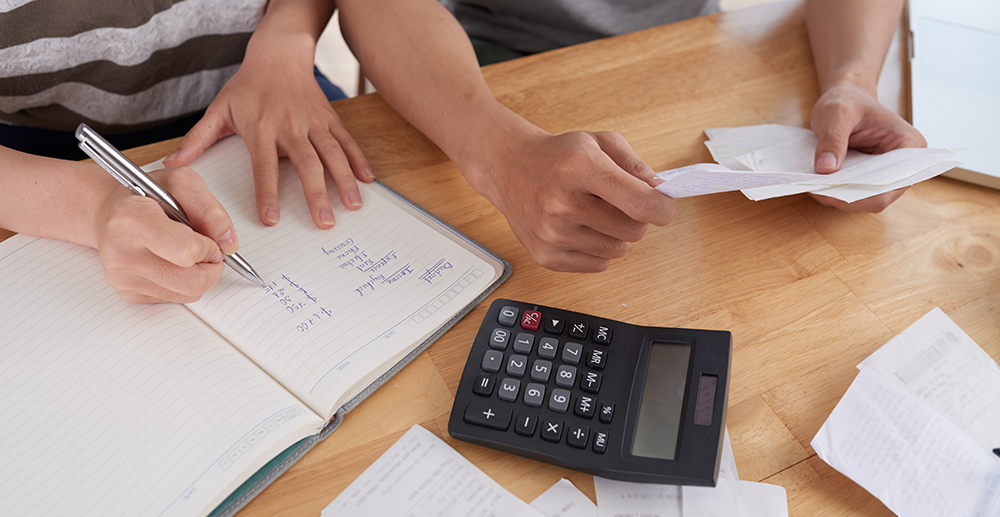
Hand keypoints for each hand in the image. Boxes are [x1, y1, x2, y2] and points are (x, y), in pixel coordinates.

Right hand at [95, 167, 237, 303]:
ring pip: (189, 294)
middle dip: (211, 267)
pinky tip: (171, 262)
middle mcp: (122, 253)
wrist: (108, 213)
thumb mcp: (181, 183)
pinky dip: (183, 282)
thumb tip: (228, 244)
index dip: (208, 247)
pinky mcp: (128, 294)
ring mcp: (123, 278)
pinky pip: (176, 298)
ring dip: (200, 274)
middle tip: (207, 250)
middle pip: (193, 282)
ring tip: (187, 252)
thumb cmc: (145, 196)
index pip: (187, 252)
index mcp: (132, 220)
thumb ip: (209, 209)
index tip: (206, 237)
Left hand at [164, 35, 372, 228]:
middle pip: (306, 164)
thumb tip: (172, 164)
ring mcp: (314, 122)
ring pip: (333, 154)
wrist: (278, 56)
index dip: (267, 193)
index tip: (272, 218)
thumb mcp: (219, 109)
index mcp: (261, 128)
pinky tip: (367, 181)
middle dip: (317, 195)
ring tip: (352, 207)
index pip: (264, 166)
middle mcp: (290, 126)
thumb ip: (198, 139)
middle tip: (324, 222)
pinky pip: (347, 142)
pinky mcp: (330, 119)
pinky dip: (359, 161)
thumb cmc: (248, 86)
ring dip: (345, 181)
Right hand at [466, 131, 674, 271]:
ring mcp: (552, 233)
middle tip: (619, 204)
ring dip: (615, 234)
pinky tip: (581, 228)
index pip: (640, 203)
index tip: (663, 206)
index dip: (662, 208)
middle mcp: (562, 203)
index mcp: (580, 167)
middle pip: (634, 231)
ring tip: (594, 214)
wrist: (509, 168)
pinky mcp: (546, 256)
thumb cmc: (558, 156)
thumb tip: (661, 193)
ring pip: (619, 250)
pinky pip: (599, 265)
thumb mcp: (599, 143)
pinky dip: (598, 249)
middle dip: (636, 218)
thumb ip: (635, 166)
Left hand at [809, 84, 926, 211]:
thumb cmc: (848, 101)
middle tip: (816, 189)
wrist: (845, 99)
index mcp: (909, 145)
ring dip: (838, 197)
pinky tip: (817, 184)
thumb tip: (826, 169)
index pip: (893, 182)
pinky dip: (834, 193)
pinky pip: (852, 195)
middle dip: (847, 197)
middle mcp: (903, 165)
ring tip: (813, 185)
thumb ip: (833, 139)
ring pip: (864, 200)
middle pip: (879, 197)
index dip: (865, 192)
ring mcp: (885, 175)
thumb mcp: (837, 113)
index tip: (834, 188)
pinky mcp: (867, 179)